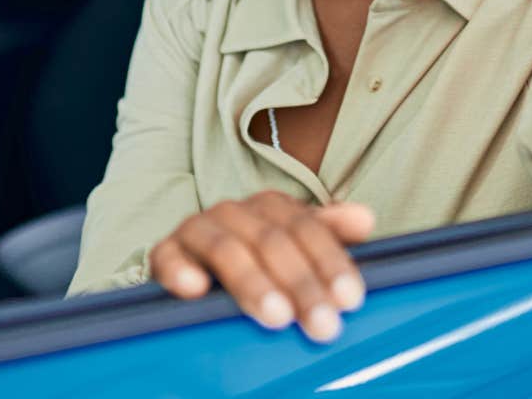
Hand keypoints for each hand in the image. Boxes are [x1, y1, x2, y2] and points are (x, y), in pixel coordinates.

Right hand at [148, 191, 375, 341]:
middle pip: (272, 242)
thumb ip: (330, 235)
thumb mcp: (296, 247)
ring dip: (253, 283)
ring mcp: (198, 229)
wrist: (195, 264)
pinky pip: (169, 258)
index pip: (307, 228)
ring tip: (276, 316)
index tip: (350, 298)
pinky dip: (181, 271)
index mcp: (271, 208)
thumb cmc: (257, 260)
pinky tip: (197, 291)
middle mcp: (235, 212)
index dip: (330, 262)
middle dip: (301, 285)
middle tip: (322, 324)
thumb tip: (366, 218)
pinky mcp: (166, 252)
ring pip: (227, 249)